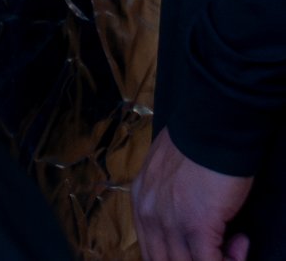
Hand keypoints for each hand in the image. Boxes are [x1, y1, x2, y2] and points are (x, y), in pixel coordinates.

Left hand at [135, 128, 251, 260]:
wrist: (211, 131)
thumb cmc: (195, 147)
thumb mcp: (165, 173)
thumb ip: (167, 199)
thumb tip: (188, 217)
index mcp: (140, 201)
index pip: (150, 249)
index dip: (177, 256)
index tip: (204, 248)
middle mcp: (147, 215)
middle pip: (164, 260)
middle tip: (222, 249)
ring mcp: (169, 223)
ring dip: (217, 260)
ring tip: (235, 243)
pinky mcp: (196, 226)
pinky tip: (240, 243)